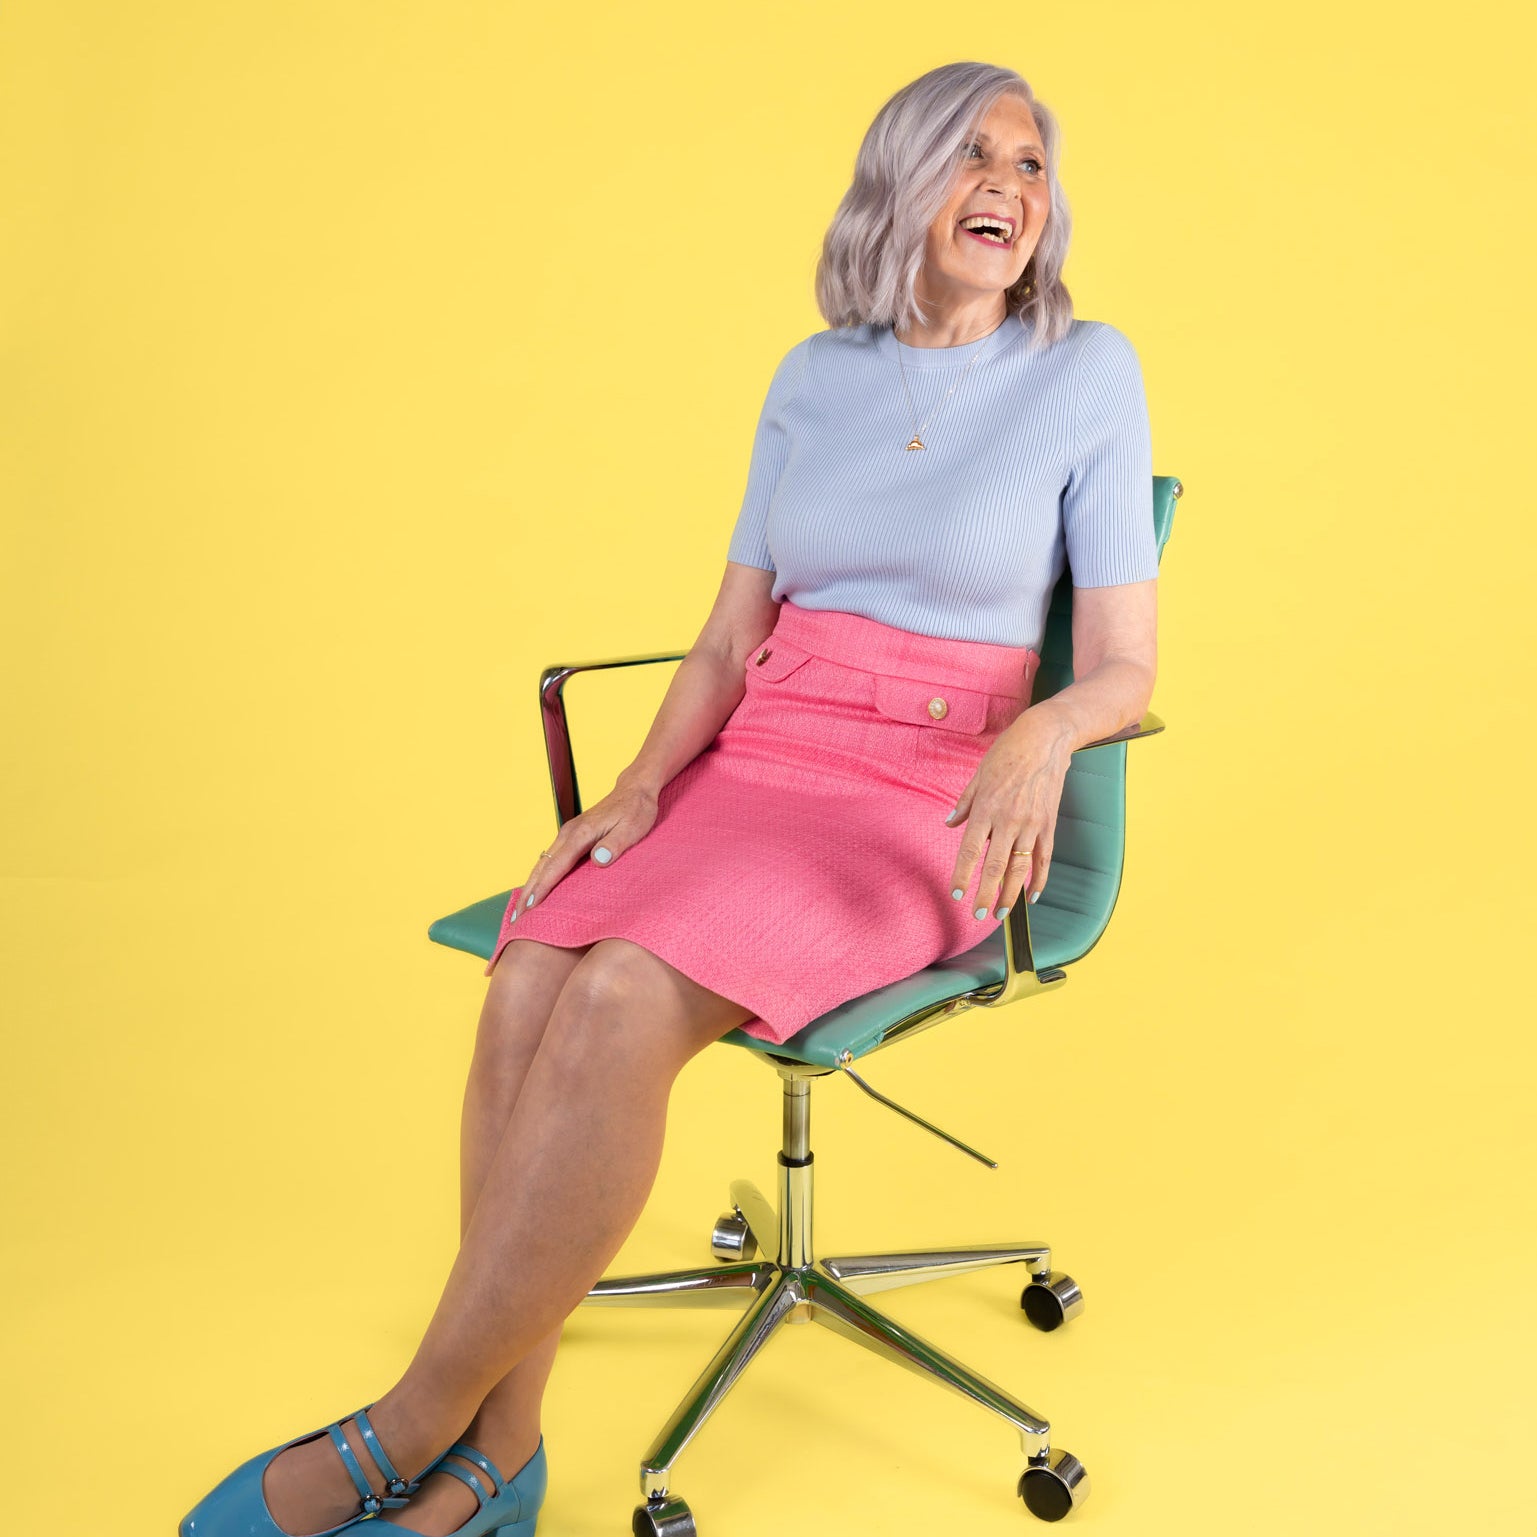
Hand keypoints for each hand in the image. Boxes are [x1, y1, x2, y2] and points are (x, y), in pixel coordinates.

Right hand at [510, 776, 659, 921]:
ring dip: (530, 886)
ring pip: (542, 864)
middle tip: (515, 919)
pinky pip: (550, 860)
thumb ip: (615, 844)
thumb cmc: (636, 810)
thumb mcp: (633, 827)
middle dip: (527, 893)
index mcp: (581, 834)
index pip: (556, 866)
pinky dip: (539, 877)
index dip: (542, 888)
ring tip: (519, 912)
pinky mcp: (571, 836)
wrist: (634, 789)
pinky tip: (536, 890)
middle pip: (542, 867)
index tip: (529, 908)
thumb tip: (597, 859)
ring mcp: (568, 834)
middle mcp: (568, 833)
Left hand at [943, 713, 1072, 919]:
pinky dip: (1039, 879)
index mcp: (986, 809)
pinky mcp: (1049, 824)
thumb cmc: (1007, 754)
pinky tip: (1032, 896)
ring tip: (1001, 913)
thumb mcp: (978, 776)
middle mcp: (1008, 821)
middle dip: (985, 894)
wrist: (1044, 739)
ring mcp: (1031, 824)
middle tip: (978, 915)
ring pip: (1020, 868)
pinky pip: (1044, 858)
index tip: (956, 895)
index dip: (962, 876)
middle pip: (995, 867)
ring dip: (1010, 894)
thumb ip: (964, 804)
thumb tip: (950, 823)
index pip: (970, 851)